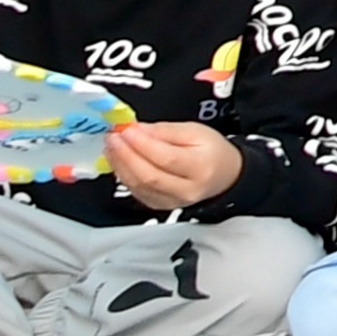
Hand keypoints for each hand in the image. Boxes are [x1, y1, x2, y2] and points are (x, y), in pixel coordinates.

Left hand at [108, 118, 243, 209]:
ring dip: (120, 164)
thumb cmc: (211, 152)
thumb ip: (166, 130)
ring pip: (138, 186)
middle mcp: (187, 189)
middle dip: (126, 155)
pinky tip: (119, 160)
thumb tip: (139, 129)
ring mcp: (172, 201)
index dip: (143, 144)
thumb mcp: (196, 131)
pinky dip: (123, 174)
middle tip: (114, 137)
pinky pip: (135, 191)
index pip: (166, 158)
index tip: (127, 130)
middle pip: (149, 176)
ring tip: (112, 146)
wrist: (224, 175)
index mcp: (201, 167)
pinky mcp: (159, 205)